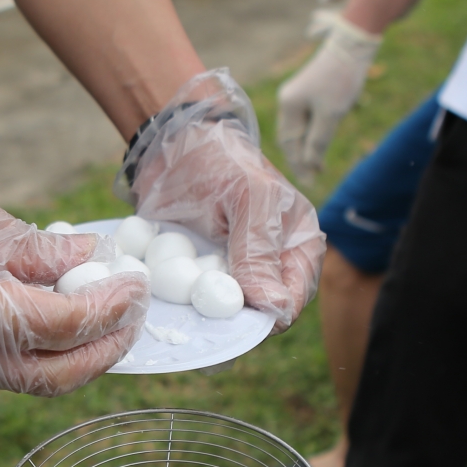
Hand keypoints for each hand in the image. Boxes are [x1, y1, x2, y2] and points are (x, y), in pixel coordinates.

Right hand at [0, 108, 148, 396]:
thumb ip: (33, 244)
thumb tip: (91, 256)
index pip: (61, 324)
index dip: (110, 306)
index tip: (136, 281)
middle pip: (54, 375)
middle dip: (106, 347)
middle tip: (135, 311)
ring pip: (27, 381)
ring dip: (75, 353)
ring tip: (103, 311)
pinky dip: (36, 350)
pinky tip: (53, 314)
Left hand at [119, 70, 322, 330]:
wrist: (171, 146)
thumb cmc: (220, 161)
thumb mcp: (248, 199)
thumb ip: (259, 251)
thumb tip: (273, 307)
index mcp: (298, 245)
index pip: (293, 299)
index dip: (269, 316)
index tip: (236, 319)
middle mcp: (271, 264)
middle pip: (260, 313)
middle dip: (234, 319)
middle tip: (204, 317)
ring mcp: (236, 271)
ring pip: (228, 313)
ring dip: (207, 317)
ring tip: (184, 309)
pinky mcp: (204, 273)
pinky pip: (199, 303)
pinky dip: (185, 305)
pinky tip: (168, 300)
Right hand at [276, 13, 381, 181]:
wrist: (351, 47)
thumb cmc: (341, 80)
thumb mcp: (331, 115)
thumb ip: (318, 141)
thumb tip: (309, 165)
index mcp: (288, 106)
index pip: (290, 144)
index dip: (299, 165)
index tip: (309, 183)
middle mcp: (286, 101)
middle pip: (290, 138)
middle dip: (301, 159)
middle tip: (313, 179)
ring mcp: (295, 96)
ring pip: (297, 130)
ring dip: (306, 148)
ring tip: (317, 167)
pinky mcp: (307, 92)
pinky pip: (304, 121)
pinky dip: (311, 135)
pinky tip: (319, 145)